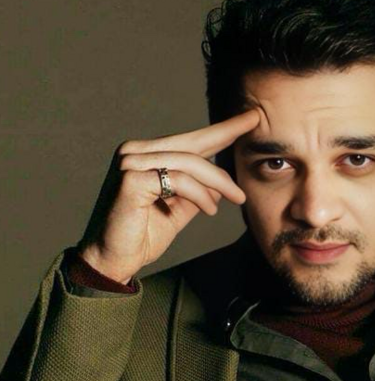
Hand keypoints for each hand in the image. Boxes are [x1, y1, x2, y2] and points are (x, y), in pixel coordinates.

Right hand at [77, 109, 259, 282]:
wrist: (112, 260)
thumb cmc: (141, 236)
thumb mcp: (176, 211)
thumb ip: (195, 194)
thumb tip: (219, 185)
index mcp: (145, 156)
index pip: (187, 141)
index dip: (218, 131)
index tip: (248, 120)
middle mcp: (135, 153)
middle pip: (190, 142)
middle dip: (225, 133)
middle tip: (255, 121)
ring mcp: (131, 163)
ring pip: (188, 162)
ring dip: (218, 182)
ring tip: (236, 198)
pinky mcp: (132, 179)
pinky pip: (179, 180)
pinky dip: (200, 195)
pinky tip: (211, 209)